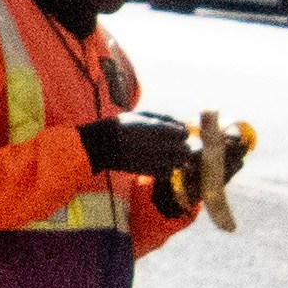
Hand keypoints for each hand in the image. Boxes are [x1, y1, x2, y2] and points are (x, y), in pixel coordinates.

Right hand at [79, 112, 200, 182]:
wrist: (102, 143)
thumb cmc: (123, 125)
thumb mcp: (143, 114)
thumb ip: (165, 117)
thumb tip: (184, 124)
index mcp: (157, 129)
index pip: (184, 134)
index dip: (182, 133)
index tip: (176, 133)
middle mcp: (158, 145)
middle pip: (185, 150)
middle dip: (183, 147)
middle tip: (176, 146)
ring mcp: (153, 160)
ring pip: (180, 163)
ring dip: (178, 159)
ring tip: (169, 155)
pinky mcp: (148, 171)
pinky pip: (168, 173)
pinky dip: (168, 170)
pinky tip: (160, 164)